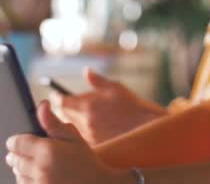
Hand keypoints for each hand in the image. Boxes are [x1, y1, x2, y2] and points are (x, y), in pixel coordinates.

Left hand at [5, 101, 130, 183]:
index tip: (21, 140)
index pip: (16, 143)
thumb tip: (42, 105)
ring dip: (22, 168)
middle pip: (14, 159)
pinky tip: (40, 175)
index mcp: (48, 150)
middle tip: (28, 152)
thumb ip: (54, 122)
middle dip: (18, 154)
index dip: (17, 140)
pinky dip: (28, 180)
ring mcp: (39, 183)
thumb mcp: (74, 138)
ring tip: (37, 164)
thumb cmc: (87, 161)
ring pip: (17, 173)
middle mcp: (40, 168)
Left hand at [50, 68, 166, 143]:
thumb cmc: (133, 106)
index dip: (56, 98)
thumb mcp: (116, 88)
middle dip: (65, 109)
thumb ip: (97, 80)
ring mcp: (88, 135)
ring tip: (85, 116)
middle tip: (70, 105)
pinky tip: (94, 128)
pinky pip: (82, 137)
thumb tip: (86, 71)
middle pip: (63, 116)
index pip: (61, 101)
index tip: (55, 95)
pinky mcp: (94, 145)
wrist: (147, 128)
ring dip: (74, 121)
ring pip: (71, 127)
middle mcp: (84, 121)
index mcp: (87, 105)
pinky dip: (83, 131)